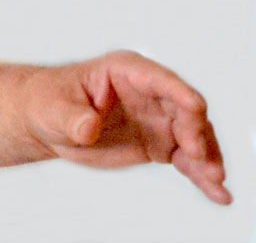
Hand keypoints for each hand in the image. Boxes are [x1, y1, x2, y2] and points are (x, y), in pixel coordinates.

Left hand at [0, 51, 231, 205]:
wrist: (46, 122)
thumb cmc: (47, 102)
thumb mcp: (54, 108)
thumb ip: (74, 118)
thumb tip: (89, 127)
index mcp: (124, 71)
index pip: (158, 78)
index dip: (178, 92)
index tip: (195, 108)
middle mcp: (148, 92)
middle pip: (184, 109)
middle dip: (197, 131)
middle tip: (200, 158)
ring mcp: (157, 118)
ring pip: (193, 136)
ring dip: (207, 157)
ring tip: (216, 182)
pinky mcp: (158, 143)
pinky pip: (187, 159)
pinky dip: (202, 175)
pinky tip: (218, 194)